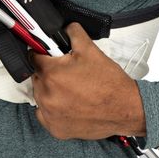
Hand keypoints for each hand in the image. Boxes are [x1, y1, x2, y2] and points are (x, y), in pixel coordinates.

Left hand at [30, 23, 145, 139]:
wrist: (125, 109)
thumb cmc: (109, 82)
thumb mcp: (90, 49)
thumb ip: (73, 33)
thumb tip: (66, 27)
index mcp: (51, 73)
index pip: (33, 57)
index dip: (41, 53)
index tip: (46, 54)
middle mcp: (46, 95)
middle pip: (37, 77)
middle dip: (48, 72)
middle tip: (66, 73)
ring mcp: (50, 114)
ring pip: (40, 96)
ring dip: (50, 90)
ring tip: (70, 89)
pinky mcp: (56, 129)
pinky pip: (45, 115)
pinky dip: (52, 109)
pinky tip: (68, 104)